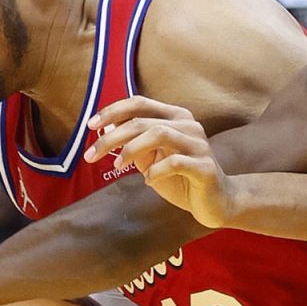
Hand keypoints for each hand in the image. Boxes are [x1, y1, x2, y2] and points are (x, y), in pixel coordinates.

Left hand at [85, 96, 234, 227]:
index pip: (140, 103)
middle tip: (90, 155)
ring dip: (131, 149)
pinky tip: (149, 181)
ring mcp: (199, 145)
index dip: (112, 111)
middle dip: (111, 137)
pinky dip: (155, 171)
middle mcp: (189, 125)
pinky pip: (175, 162)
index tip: (90, 126)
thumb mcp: (151, 159)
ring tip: (118, 166)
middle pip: (142, 121)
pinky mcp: (205, 167)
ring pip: (159, 133)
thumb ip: (133, 143)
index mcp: (176, 117)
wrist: (216, 203)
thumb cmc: (180, 179)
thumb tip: (106, 128)